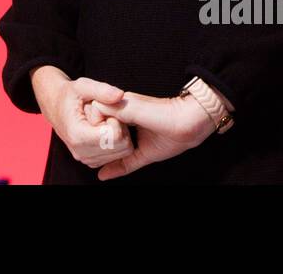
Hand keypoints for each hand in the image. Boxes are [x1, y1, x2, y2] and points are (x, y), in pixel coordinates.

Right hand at [37, 72, 134, 168]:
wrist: (54, 105)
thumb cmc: (68, 95)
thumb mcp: (82, 86)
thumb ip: (102, 90)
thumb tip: (120, 95)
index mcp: (78, 135)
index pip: (115, 136)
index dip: (116, 119)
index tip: (106, 110)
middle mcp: (81, 152)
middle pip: (121, 146)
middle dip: (120, 128)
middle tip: (106, 115)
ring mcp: (86, 159)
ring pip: (122, 153)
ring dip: (118, 136)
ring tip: (104, 122)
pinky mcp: (91, 161)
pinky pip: (117, 157)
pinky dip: (115, 144)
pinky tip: (104, 131)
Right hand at [89, 91, 216, 180]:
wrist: (192, 124)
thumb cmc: (167, 113)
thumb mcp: (138, 109)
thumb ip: (118, 109)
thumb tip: (96, 109)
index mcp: (122, 107)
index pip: (97, 114)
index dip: (94, 122)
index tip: (93, 129)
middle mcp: (126, 122)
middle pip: (103, 133)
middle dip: (96, 140)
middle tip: (92, 148)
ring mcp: (135, 139)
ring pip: (113, 149)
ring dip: (103, 156)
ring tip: (91, 162)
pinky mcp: (144, 152)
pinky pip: (126, 164)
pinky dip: (114, 169)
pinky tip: (103, 175)